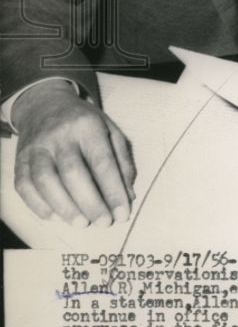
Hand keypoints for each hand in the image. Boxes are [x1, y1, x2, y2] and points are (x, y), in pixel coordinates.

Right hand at [12, 80, 135, 227]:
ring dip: (64, 207)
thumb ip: (122, 162)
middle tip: (104, 222)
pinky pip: (24, 186)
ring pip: (45, 180)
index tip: (122, 214)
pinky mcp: (20, 160)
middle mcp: (59, 135)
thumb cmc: (84, 123)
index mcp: (87, 125)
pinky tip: (55, 217)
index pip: (102, 161)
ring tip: (82, 223)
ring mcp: (37, 147)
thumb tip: (128, 196)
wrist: (45, 104)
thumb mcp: (110, 130)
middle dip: (90, 202)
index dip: (113, 190)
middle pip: (72, 172)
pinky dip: (38, 205)